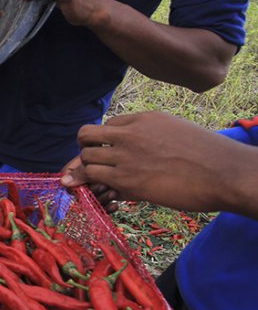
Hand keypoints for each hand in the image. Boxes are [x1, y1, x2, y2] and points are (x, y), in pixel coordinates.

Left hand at [66, 112, 256, 213]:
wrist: (223, 173)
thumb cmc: (208, 157)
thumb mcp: (176, 132)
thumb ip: (152, 137)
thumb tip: (140, 152)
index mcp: (144, 119)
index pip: (108, 125)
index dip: (106, 141)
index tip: (112, 155)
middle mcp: (130, 133)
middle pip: (86, 135)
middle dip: (85, 150)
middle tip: (94, 165)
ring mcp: (125, 154)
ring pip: (85, 157)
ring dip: (87, 170)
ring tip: (99, 181)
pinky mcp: (125, 179)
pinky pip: (92, 176)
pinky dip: (90, 183)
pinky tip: (100, 190)